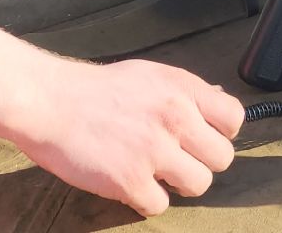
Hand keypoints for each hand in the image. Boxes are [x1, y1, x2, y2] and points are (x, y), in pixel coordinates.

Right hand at [0, 25, 244, 216]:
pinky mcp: (130, 180)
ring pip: (199, 185)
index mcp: (182, 89)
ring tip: (153, 173)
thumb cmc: (94, 89)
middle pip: (222, 158)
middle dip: (200, 162)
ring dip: (177, 184)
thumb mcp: (149, 76)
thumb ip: (185, 93)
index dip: (220, 133)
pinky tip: (128, 183)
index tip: (201, 139)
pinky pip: (160, 205)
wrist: (47, 101)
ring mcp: (155, 150)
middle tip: (175, 160)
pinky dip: (145, 200)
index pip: (234, 119)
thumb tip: (217, 105)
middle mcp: (176, 118)